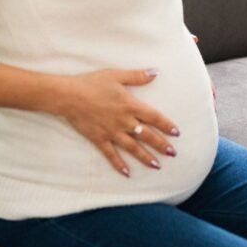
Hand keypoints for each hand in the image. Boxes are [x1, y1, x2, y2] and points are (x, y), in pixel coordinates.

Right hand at [56, 68, 180, 176]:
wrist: (69, 96)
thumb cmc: (93, 83)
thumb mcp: (117, 75)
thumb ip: (138, 76)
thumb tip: (156, 72)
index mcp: (130, 105)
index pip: (154, 117)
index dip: (166, 125)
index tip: (177, 134)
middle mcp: (124, 121)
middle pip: (147, 135)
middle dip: (161, 145)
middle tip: (173, 154)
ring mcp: (112, 132)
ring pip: (133, 148)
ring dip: (146, 157)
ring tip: (157, 166)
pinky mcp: (99, 139)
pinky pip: (111, 155)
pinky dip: (119, 165)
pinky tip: (127, 174)